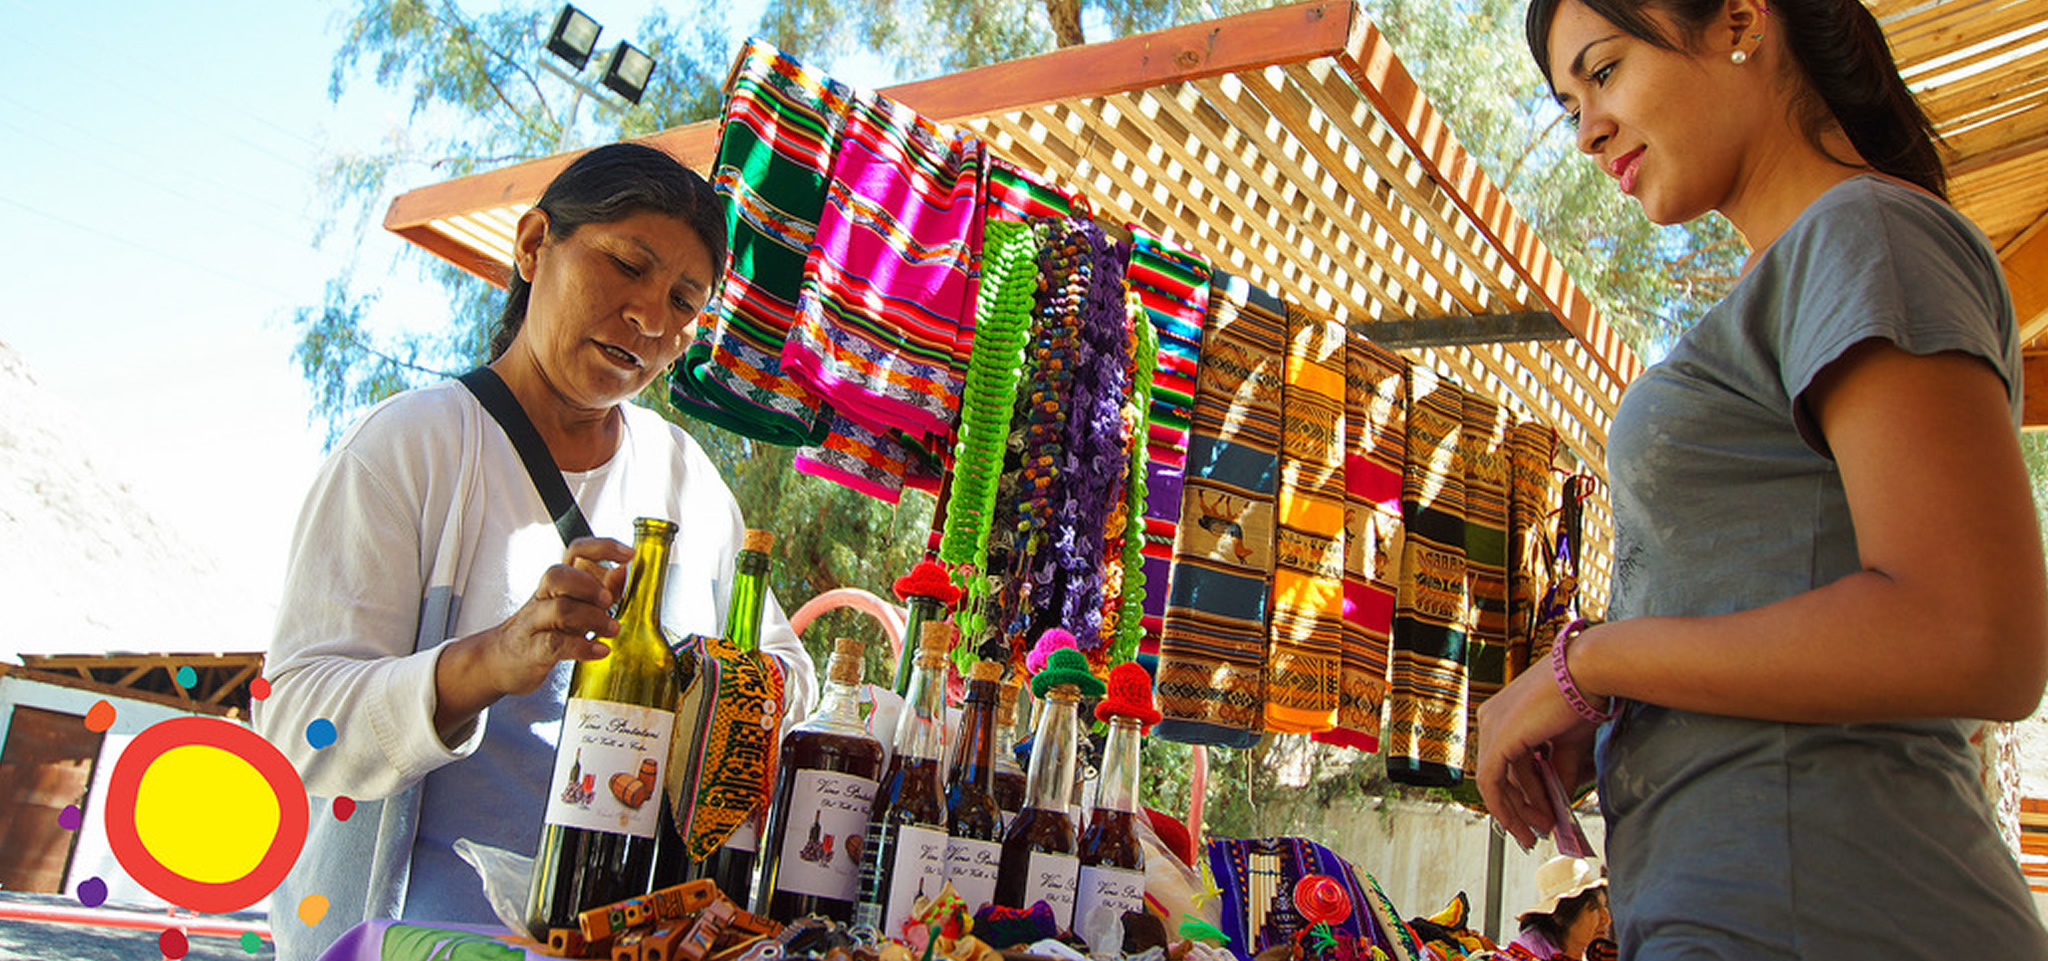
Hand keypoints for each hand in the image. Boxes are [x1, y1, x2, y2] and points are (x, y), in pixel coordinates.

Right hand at [483, 536, 633, 696]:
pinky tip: (600, 650)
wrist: (503, 661)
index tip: (628, 554)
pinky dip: (582, 647)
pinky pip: (555, 644)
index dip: (602, 548)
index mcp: (558, 582)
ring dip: (592, 617)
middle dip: (588, 584)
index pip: (575, 551)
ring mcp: (535, 623)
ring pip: (558, 609)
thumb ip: (600, 591)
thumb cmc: (545, 630)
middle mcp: (544, 597)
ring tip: (612, 629)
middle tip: (609, 600)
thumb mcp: (574, 608)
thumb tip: (623, 571)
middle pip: (558, 575)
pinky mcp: (533, 650)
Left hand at [1476, 650, 1599, 850]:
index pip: (1507, 762)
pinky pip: (1492, 783)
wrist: (1588, 671)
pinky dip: (1508, 807)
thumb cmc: (1583, 696)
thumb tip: (1558, 801)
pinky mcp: (1497, 739)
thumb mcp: (1567, 742)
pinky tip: (1527, 823)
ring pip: (1496, 783)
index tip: (1541, 814)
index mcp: (1504, 714)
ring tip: (1544, 829)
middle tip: (1542, 829)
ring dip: (1520, 811)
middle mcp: (1491, 719)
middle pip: (1501, 774)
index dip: (1524, 793)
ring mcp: (1491, 727)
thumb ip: (1558, 771)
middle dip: (1522, 806)